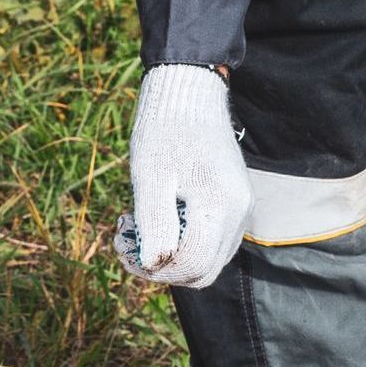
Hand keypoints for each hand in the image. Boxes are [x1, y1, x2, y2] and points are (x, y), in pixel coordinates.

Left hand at [113, 65, 252, 288]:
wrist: (189, 95)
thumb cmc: (163, 132)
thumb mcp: (150, 177)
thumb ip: (154, 224)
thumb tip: (153, 265)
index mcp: (220, 205)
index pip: (192, 264)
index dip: (154, 269)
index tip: (124, 247)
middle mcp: (239, 213)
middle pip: (202, 270)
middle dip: (160, 266)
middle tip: (126, 240)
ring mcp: (241, 209)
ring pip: (207, 260)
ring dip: (170, 256)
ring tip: (136, 228)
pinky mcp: (236, 204)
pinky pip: (212, 242)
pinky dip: (183, 242)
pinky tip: (157, 219)